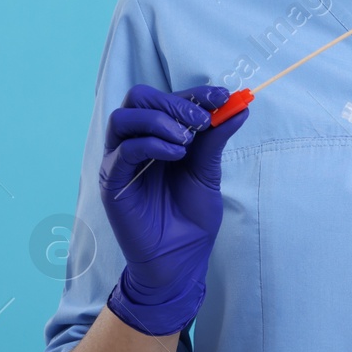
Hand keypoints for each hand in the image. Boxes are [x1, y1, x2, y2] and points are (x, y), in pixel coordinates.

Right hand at [98, 84, 246, 336]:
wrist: (181, 258)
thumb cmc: (192, 217)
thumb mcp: (208, 171)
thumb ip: (215, 139)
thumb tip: (240, 106)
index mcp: (159, 136)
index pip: (167, 98)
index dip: (195, 93)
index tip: (223, 96)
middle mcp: (136, 143)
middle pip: (139, 99)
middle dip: (174, 101)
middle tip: (202, 120)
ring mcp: (120, 161)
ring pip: (124, 118)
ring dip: (160, 120)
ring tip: (187, 141)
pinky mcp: (112, 182)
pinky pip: (124, 150)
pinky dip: (151, 144)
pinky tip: (177, 155)